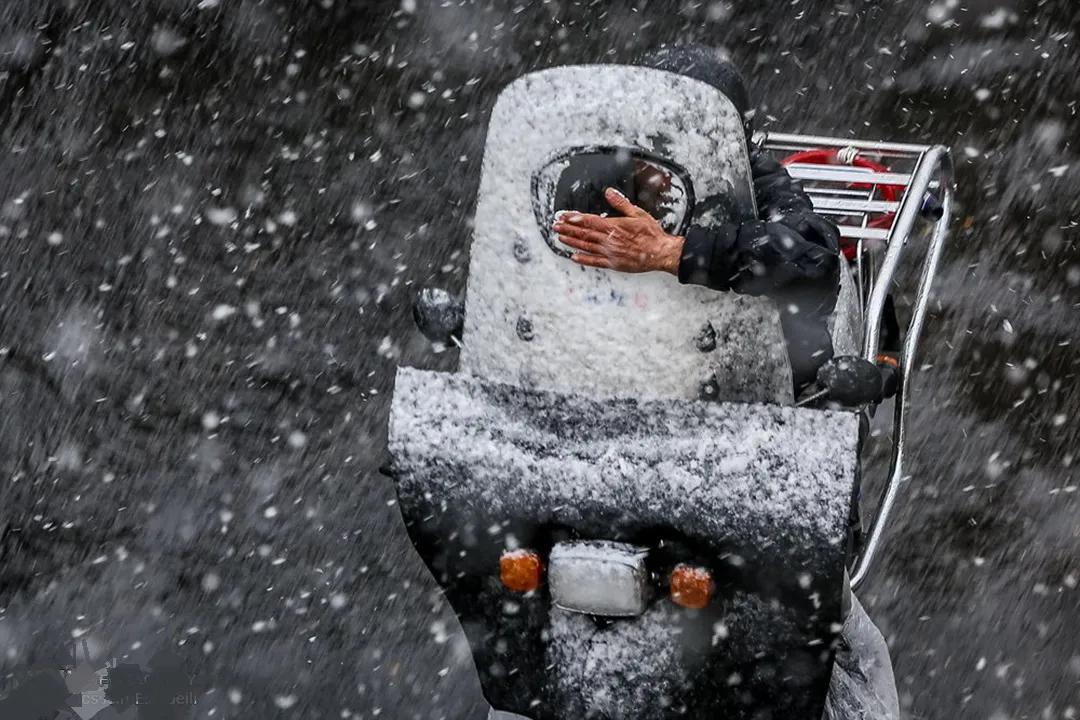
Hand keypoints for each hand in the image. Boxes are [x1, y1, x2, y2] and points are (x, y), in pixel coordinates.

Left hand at [552, 188, 684, 273]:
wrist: (660, 252)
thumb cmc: (651, 234)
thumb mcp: (638, 213)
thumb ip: (621, 203)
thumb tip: (609, 192)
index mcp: (614, 226)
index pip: (588, 221)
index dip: (574, 218)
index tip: (563, 216)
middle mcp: (609, 240)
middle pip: (584, 233)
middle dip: (568, 229)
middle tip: (556, 226)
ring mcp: (610, 253)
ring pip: (586, 246)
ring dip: (572, 242)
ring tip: (560, 238)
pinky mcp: (613, 264)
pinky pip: (595, 262)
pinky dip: (584, 259)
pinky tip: (574, 257)